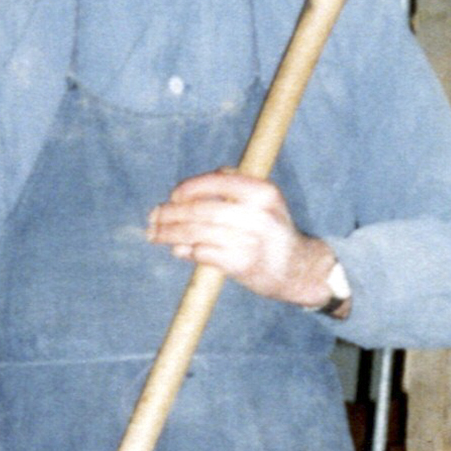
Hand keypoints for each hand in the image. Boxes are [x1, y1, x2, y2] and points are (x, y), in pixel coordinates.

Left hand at [145, 171, 341, 307]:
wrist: (297, 269)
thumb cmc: (270, 231)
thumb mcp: (263, 202)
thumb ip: (232, 186)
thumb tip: (185, 191)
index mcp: (262, 192)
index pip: (217, 181)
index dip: (189, 188)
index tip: (172, 196)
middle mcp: (258, 214)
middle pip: (201, 209)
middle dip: (170, 213)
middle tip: (153, 218)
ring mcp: (250, 240)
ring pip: (196, 232)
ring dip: (169, 233)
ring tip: (154, 235)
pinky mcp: (242, 263)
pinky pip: (202, 253)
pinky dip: (185, 250)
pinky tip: (178, 250)